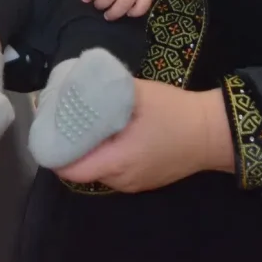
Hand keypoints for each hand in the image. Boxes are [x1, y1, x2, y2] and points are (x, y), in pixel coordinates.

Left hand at [57, 83, 233, 192]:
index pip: (70, 169)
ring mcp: (134, 184)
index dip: (54, 150)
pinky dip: (105, 155)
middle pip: (81, 169)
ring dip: (89, 150)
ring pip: (98, 170)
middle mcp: (122, 180)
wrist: (213, 132)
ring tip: (84, 122)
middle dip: (70, 146)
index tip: (49, 127)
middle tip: (64, 118)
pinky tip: (108, 132)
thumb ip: (106, 89)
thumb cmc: (175, 112)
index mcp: (117, 161)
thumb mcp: (138, 93)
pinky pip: (114, 170)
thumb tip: (78, 78)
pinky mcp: (145, 179)